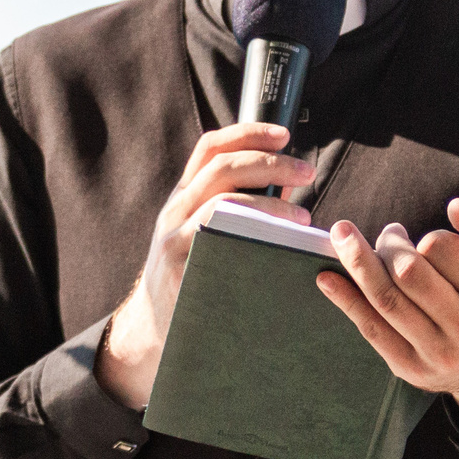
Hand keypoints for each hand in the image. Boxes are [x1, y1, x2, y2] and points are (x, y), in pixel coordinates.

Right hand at [97, 122, 314, 408]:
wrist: (152, 326)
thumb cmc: (193, 275)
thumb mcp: (205, 233)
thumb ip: (239, 206)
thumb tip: (289, 184)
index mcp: (185, 196)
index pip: (211, 147)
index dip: (248, 133)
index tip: (284, 134)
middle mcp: (175, 211)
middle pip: (222, 168)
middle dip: (270, 164)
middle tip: (306, 174)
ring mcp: (174, 238)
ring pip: (221, 202)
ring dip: (267, 204)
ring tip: (301, 218)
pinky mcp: (181, 268)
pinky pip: (217, 242)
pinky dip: (252, 238)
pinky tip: (278, 249)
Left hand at [317, 197, 458, 425]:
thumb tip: (456, 208)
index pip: (441, 248)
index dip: (429, 238)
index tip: (432, 242)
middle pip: (408, 272)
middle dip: (389, 244)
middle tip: (390, 233)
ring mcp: (438, 352)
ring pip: (386, 299)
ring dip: (357, 263)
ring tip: (341, 235)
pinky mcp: (412, 368)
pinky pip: (372, 330)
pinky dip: (346, 301)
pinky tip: (327, 278)